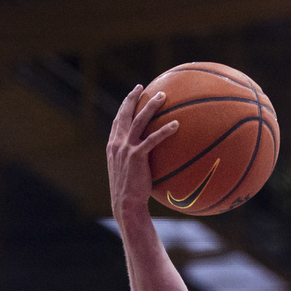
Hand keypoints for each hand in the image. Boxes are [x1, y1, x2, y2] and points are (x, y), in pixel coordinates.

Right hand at [106, 85, 178, 218]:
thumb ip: (135, 159)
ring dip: (151, 107)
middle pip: (125, 114)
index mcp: (113, 145)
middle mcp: (117, 143)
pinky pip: (153, 139)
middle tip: (142, 87)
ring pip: (139, 121)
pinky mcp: (137, 156)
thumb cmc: (131, 192)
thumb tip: (149, 156)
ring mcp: (126, 149)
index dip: (124, 105)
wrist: (126, 203)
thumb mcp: (128, 172)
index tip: (132, 94)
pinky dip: (164, 130)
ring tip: (162, 97)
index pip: (118, 120)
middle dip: (133, 98)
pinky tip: (176, 124)